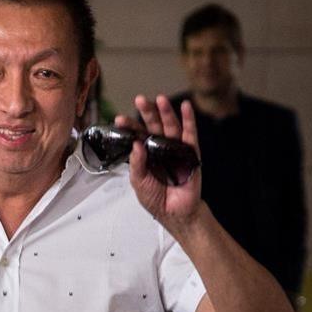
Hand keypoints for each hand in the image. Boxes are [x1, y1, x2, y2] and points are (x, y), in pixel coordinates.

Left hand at [119, 94, 203, 230]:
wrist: (175, 213)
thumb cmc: (156, 198)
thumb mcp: (139, 182)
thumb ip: (136, 164)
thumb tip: (135, 145)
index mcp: (145, 154)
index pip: (136, 136)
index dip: (129, 127)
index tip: (119, 119)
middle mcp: (160, 148)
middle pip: (153, 126)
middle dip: (147, 113)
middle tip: (139, 100)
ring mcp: (176, 149)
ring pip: (171, 127)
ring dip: (166, 112)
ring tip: (160, 99)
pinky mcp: (191, 153)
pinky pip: (190, 135)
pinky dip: (189, 120)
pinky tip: (185, 107)